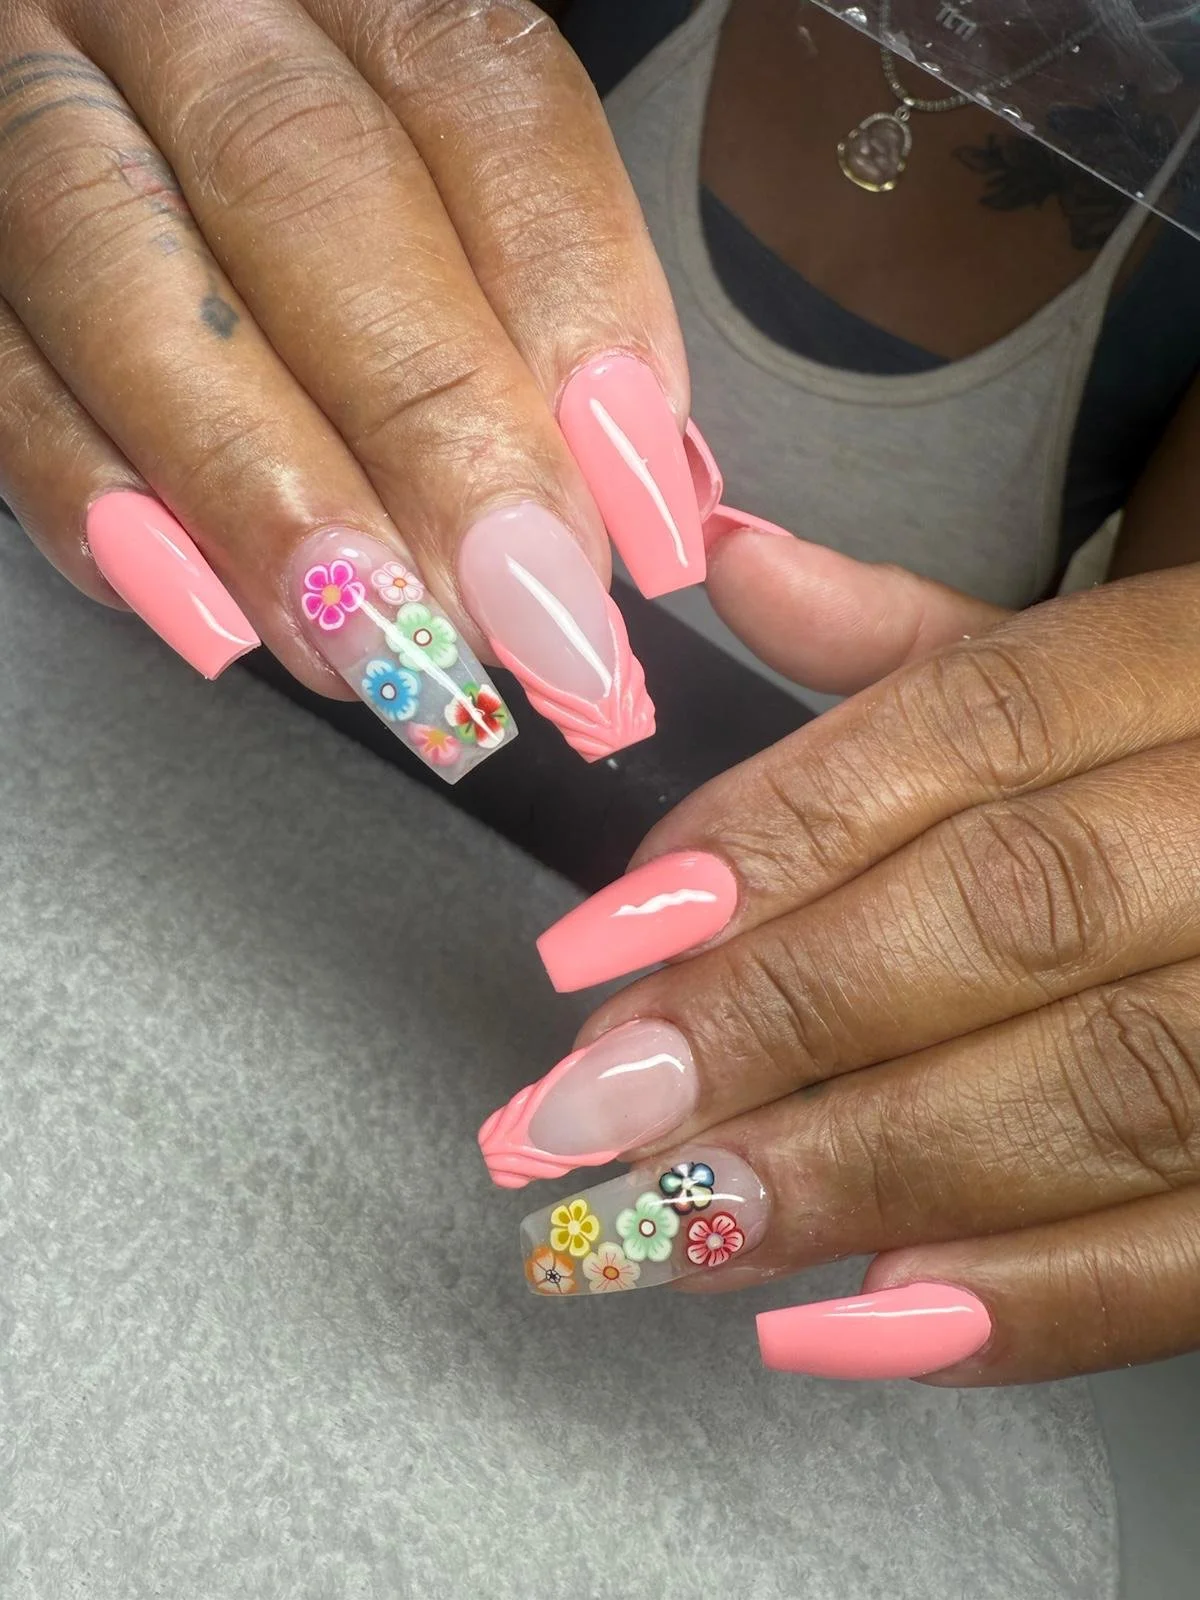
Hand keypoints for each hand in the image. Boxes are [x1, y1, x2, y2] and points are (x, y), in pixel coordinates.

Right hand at [0, 0, 703, 776]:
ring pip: (118, 267)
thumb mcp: (451, 181)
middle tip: (519, 605)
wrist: (113, 95)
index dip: (574, 308)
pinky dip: (96, 501)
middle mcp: (182, 11)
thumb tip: (646, 490)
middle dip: (429, 422)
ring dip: (260, 486)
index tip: (638, 511)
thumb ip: (544, 299)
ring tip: (372, 644)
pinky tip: (210, 612)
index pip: (478, 97)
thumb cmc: (320, 180)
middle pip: (301, 178)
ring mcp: (31, 104)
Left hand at [484, 527, 1199, 1384]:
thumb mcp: (1096, 667)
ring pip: (1109, 1082)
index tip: (602, 945)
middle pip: (1018, 907)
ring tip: (686, 1224)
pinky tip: (859, 1320)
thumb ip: (914, 641)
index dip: (774, 833)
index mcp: (1199, 663)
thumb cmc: (1194, 760)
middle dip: (786, 1015)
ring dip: (871, 1169)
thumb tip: (736, 566)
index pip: (972, 723)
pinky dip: (1036, 1300)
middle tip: (605, 1107)